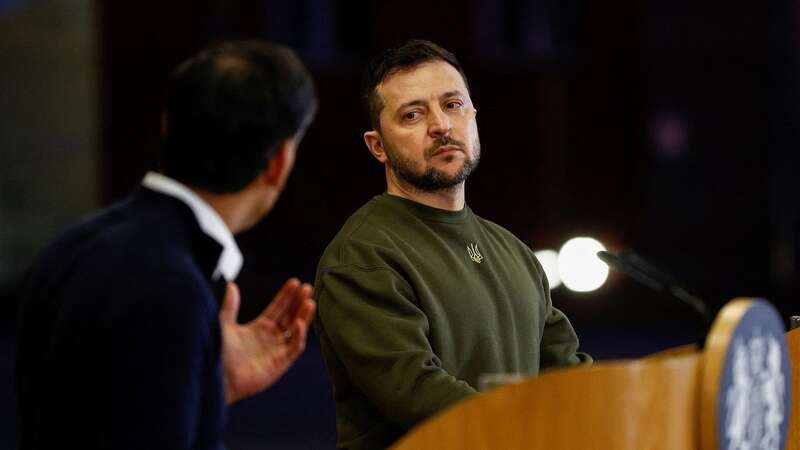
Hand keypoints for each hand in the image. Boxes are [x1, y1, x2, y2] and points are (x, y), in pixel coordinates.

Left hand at [219, 278, 315, 403]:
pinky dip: (298, 336)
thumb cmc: (217, 353)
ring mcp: (276, 351)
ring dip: (304, 316)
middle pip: (290, 316)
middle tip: (307, 287)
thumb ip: (230, 306)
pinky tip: (298, 322)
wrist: (216, 378)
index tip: (295, 282)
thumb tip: (232, 285)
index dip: (286, 296)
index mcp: (259, 328)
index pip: (278, 308)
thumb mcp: (224, 324)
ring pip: (296, 330)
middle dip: (299, 302)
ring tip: (310, 301)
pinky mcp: (280, 364)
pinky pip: (294, 348)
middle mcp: (270, 339)